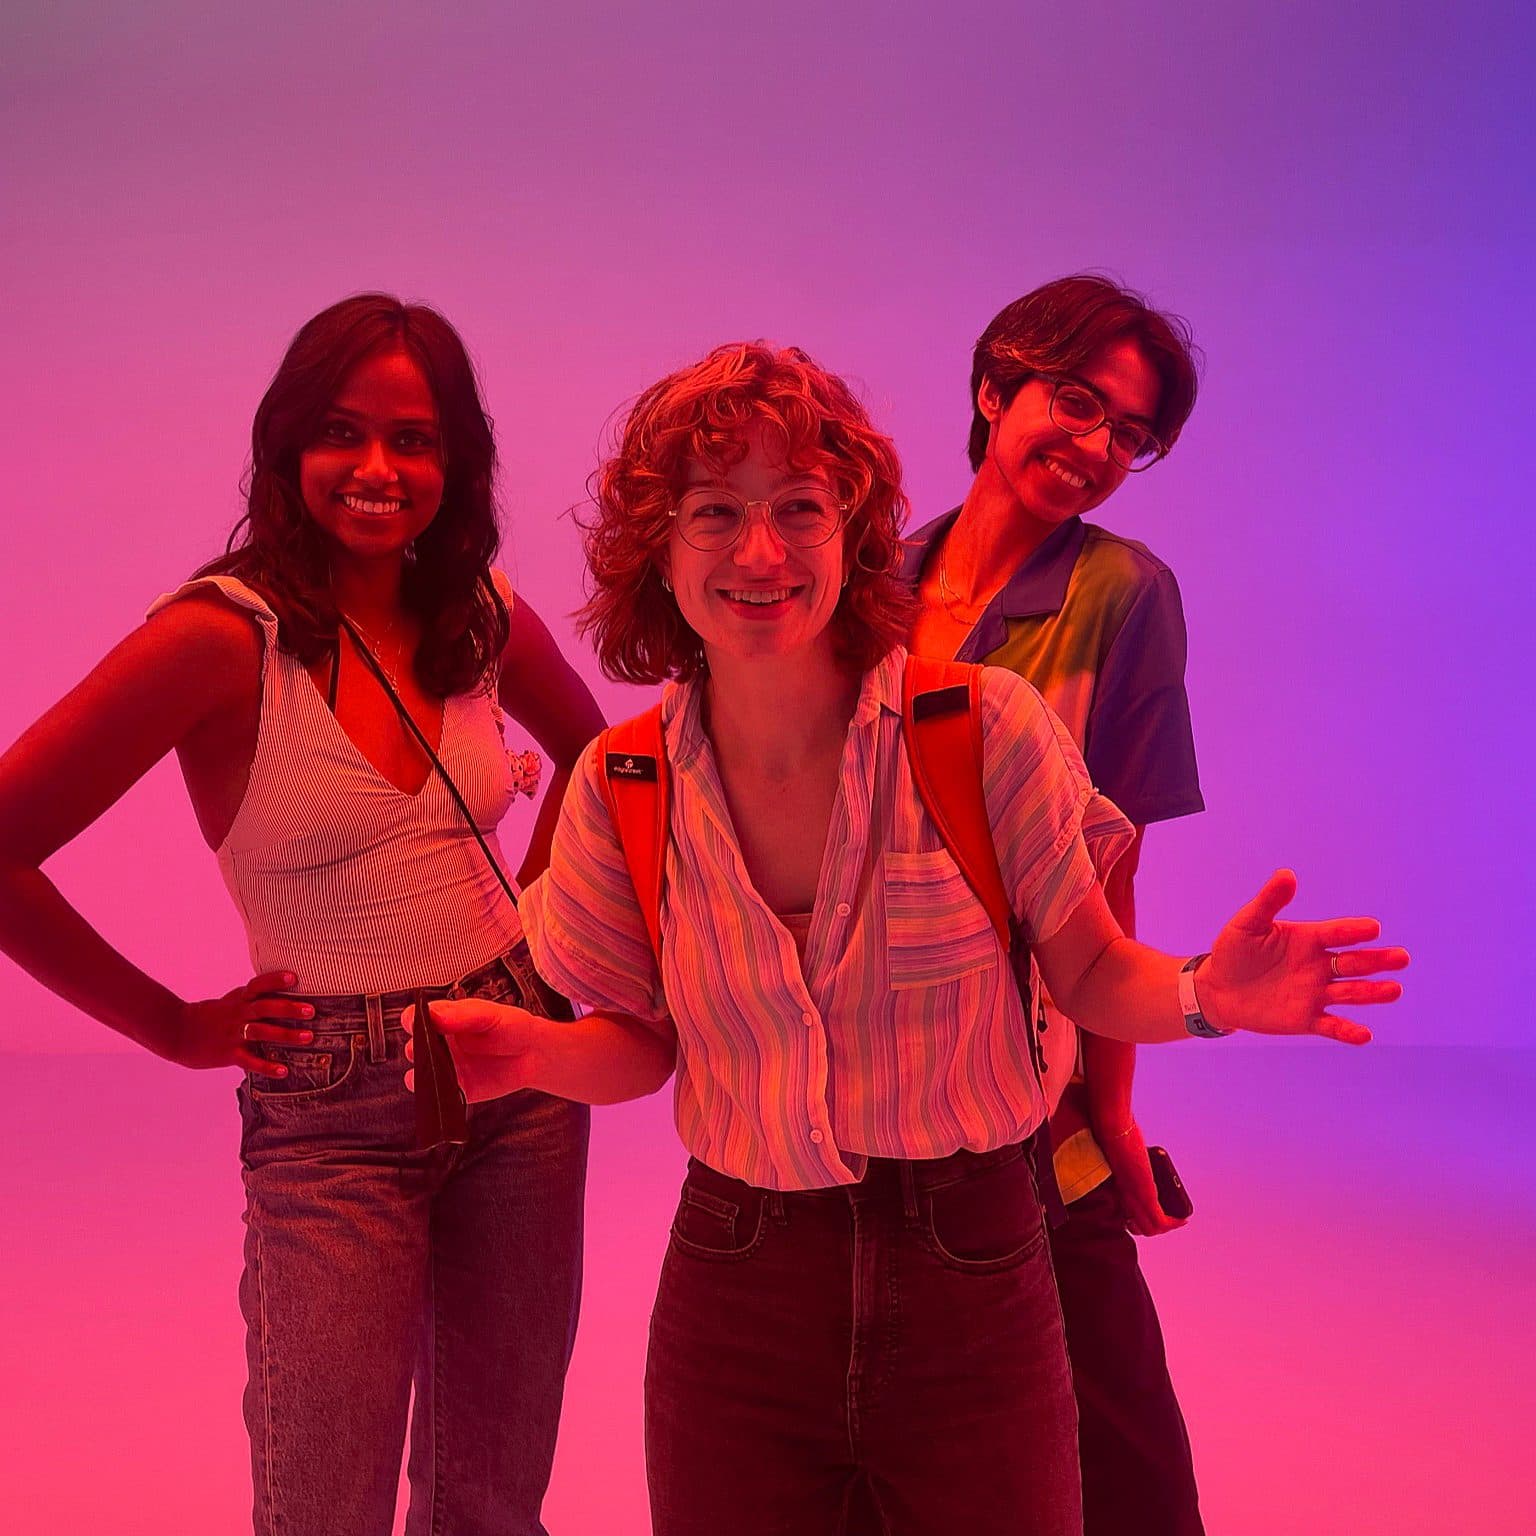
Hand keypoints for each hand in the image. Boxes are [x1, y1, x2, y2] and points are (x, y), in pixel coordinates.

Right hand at [158, 970, 314, 1077]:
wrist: (178, 1033)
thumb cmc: (212, 1016)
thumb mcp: (232, 1001)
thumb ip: (254, 998)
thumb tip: (284, 993)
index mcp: (240, 999)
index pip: (258, 985)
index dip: (275, 980)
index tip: (294, 977)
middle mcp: (238, 1014)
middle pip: (265, 1007)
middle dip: (289, 1008)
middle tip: (311, 1011)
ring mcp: (233, 1034)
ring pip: (262, 1032)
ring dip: (286, 1035)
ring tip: (308, 1037)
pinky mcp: (228, 1053)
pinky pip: (250, 1060)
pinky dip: (267, 1066)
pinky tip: (283, 1071)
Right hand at [402, 998, 544, 1103]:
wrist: (532, 1054)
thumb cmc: (511, 1027)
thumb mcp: (489, 1014)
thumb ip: (462, 1014)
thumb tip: (435, 1013)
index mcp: (445, 1020)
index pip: (416, 1017)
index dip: (411, 1020)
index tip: (414, 1023)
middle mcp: (442, 1044)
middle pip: (414, 1047)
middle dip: (415, 1050)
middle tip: (426, 1050)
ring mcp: (447, 1068)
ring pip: (421, 1074)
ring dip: (422, 1075)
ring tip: (435, 1071)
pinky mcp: (456, 1090)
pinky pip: (438, 1096)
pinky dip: (436, 1096)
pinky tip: (444, 1090)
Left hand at [1098, 1121, 1186, 1236]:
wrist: (1113, 1128)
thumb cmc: (1112, 1134)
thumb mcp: (1119, 1153)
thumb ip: (1124, 1158)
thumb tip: (1129, 1150)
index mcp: (1115, 1190)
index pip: (1126, 1218)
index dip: (1138, 1221)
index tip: (1153, 1214)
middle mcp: (1123, 1197)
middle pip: (1138, 1227)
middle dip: (1154, 1227)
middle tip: (1169, 1219)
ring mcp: (1133, 1197)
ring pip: (1149, 1228)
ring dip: (1166, 1227)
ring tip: (1177, 1220)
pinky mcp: (1145, 1194)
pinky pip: (1160, 1221)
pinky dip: (1174, 1224)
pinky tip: (1183, 1220)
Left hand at [1202, 870, 1408, 1044]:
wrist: (1218, 989)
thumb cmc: (1234, 951)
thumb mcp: (1248, 924)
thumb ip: (1268, 901)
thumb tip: (1287, 874)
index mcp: (1308, 939)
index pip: (1336, 933)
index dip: (1353, 931)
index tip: (1373, 928)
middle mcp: (1318, 965)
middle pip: (1353, 962)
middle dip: (1378, 961)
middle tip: (1401, 958)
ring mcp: (1315, 993)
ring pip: (1350, 993)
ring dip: (1372, 993)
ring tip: (1394, 990)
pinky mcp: (1306, 1019)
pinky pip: (1331, 1026)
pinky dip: (1348, 1031)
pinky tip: (1364, 1035)